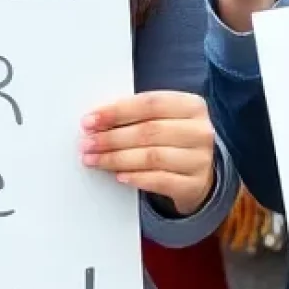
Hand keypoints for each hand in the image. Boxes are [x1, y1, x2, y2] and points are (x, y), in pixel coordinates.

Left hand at [81, 91, 216, 215]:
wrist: (199, 173)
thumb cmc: (173, 140)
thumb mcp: (164, 120)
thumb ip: (137, 115)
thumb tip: (96, 121)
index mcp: (192, 105)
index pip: (151, 103)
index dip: (117, 111)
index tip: (90, 120)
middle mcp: (200, 131)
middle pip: (149, 131)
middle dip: (112, 137)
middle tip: (87, 143)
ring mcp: (200, 159)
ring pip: (152, 157)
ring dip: (117, 159)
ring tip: (94, 160)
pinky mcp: (194, 184)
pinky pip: (160, 181)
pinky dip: (136, 177)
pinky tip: (118, 175)